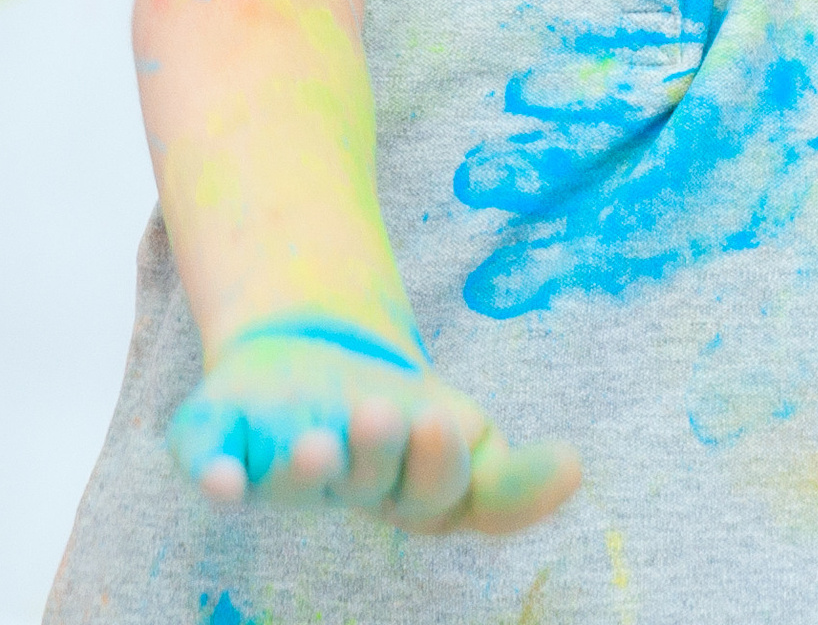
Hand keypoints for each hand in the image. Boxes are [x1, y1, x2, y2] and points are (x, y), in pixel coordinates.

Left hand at [166, 325, 579, 536]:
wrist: (308, 354)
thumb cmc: (396, 413)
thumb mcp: (465, 435)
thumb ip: (509, 475)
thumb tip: (577, 472)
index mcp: (405, 487)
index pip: (430, 496)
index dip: (436, 466)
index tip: (444, 420)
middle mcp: (342, 487)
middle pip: (364, 486)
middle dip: (376, 454)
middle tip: (379, 413)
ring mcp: (276, 468)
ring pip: (289, 488)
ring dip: (305, 472)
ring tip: (320, 443)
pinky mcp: (218, 443)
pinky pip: (208, 464)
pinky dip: (210, 474)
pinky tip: (219, 480)